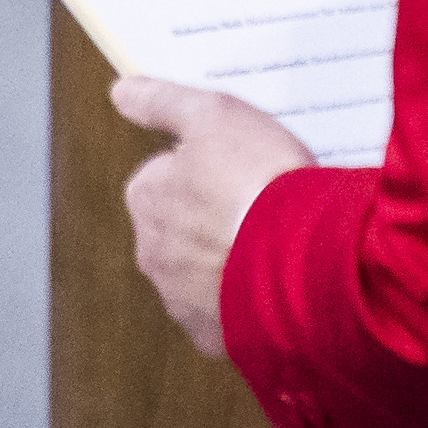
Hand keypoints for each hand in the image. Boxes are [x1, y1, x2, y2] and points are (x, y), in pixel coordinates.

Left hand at [114, 77, 316, 360]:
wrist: (305, 263)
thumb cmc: (256, 182)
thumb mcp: (212, 115)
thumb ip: (162, 102)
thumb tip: (122, 91)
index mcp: (146, 198)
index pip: (164, 175)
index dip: (206, 166)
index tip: (238, 164)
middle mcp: (153, 253)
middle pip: (183, 226)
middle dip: (215, 217)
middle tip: (263, 202)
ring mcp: (184, 299)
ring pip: (206, 273)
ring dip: (233, 259)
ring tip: (280, 243)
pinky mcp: (217, 336)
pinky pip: (232, 314)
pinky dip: (251, 300)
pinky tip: (281, 282)